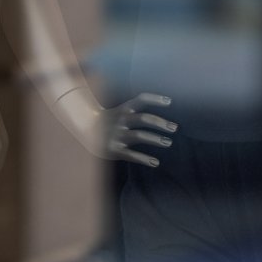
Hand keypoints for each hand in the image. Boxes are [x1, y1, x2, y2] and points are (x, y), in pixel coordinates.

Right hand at [57, 89, 176, 166]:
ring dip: (156, 139)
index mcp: (123, 109)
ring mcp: (118, 135)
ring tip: (168, 142)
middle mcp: (121, 120)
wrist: (86, 131)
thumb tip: (161, 109)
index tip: (170, 102)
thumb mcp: (120, 110)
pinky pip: (131, 155)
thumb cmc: (110, 120)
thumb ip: (136, 109)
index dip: (155, 99)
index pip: (140, 100)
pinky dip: (144, 159)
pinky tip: (155, 162)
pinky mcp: (114, 149)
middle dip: (160, 123)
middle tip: (175, 128)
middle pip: (143, 119)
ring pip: (139, 136)